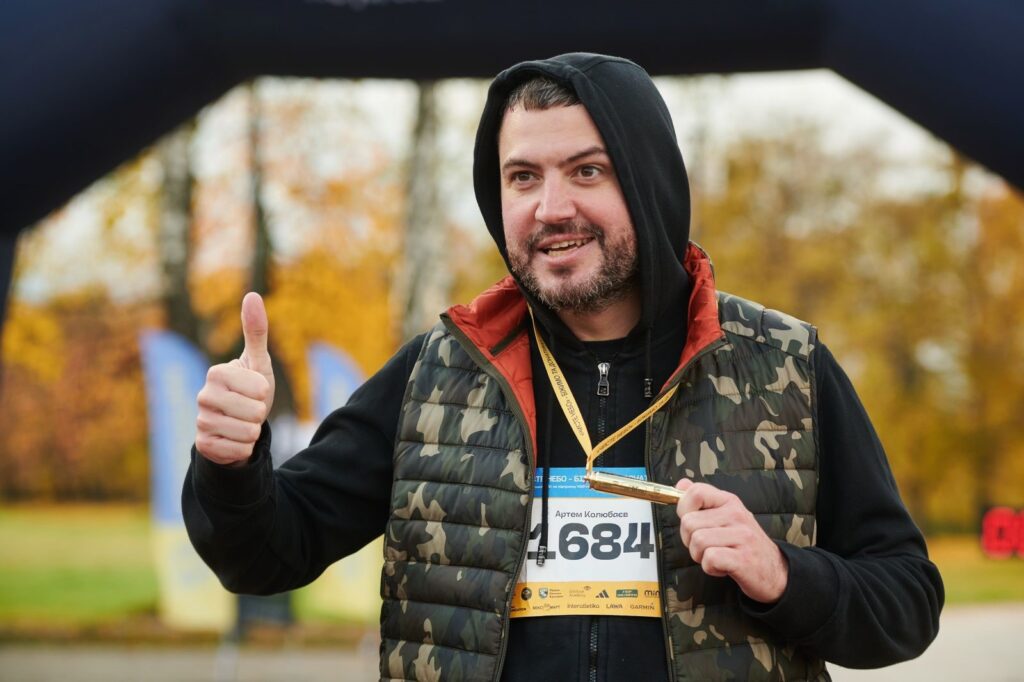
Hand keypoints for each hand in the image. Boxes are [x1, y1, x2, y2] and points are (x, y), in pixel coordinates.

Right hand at [195, 292, 275, 464]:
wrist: (237, 425)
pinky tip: (234, 439)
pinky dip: (244, 448)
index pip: (260, 388)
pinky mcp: (203, 445)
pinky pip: (240, 450)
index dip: (264, 392)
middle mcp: (203, 395)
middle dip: (260, 414)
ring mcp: (201, 421)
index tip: (254, 390)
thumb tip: (252, 295)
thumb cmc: (250, 390)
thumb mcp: (259, 362)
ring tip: (242, 423)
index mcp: (216, 372)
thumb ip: (256, 331)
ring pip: (248, 432)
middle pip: (256, 412)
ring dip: (253, 431)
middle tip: (249, 409)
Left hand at [675, 479, 788, 603]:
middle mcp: (736, 514)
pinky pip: (710, 559)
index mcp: (729, 502)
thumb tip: (681, 485)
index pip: (696, 492)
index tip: (694, 523)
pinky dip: (710, 568)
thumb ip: (703, 500)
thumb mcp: (726, 516)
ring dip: (700, 556)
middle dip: (689, 540)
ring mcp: (742, 536)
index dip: (683, 509)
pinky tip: (723, 567)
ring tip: (716, 557)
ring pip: (697, 541)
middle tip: (708, 547)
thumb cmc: (744, 544)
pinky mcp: (744, 559)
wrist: (775, 572)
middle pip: (688, 522)